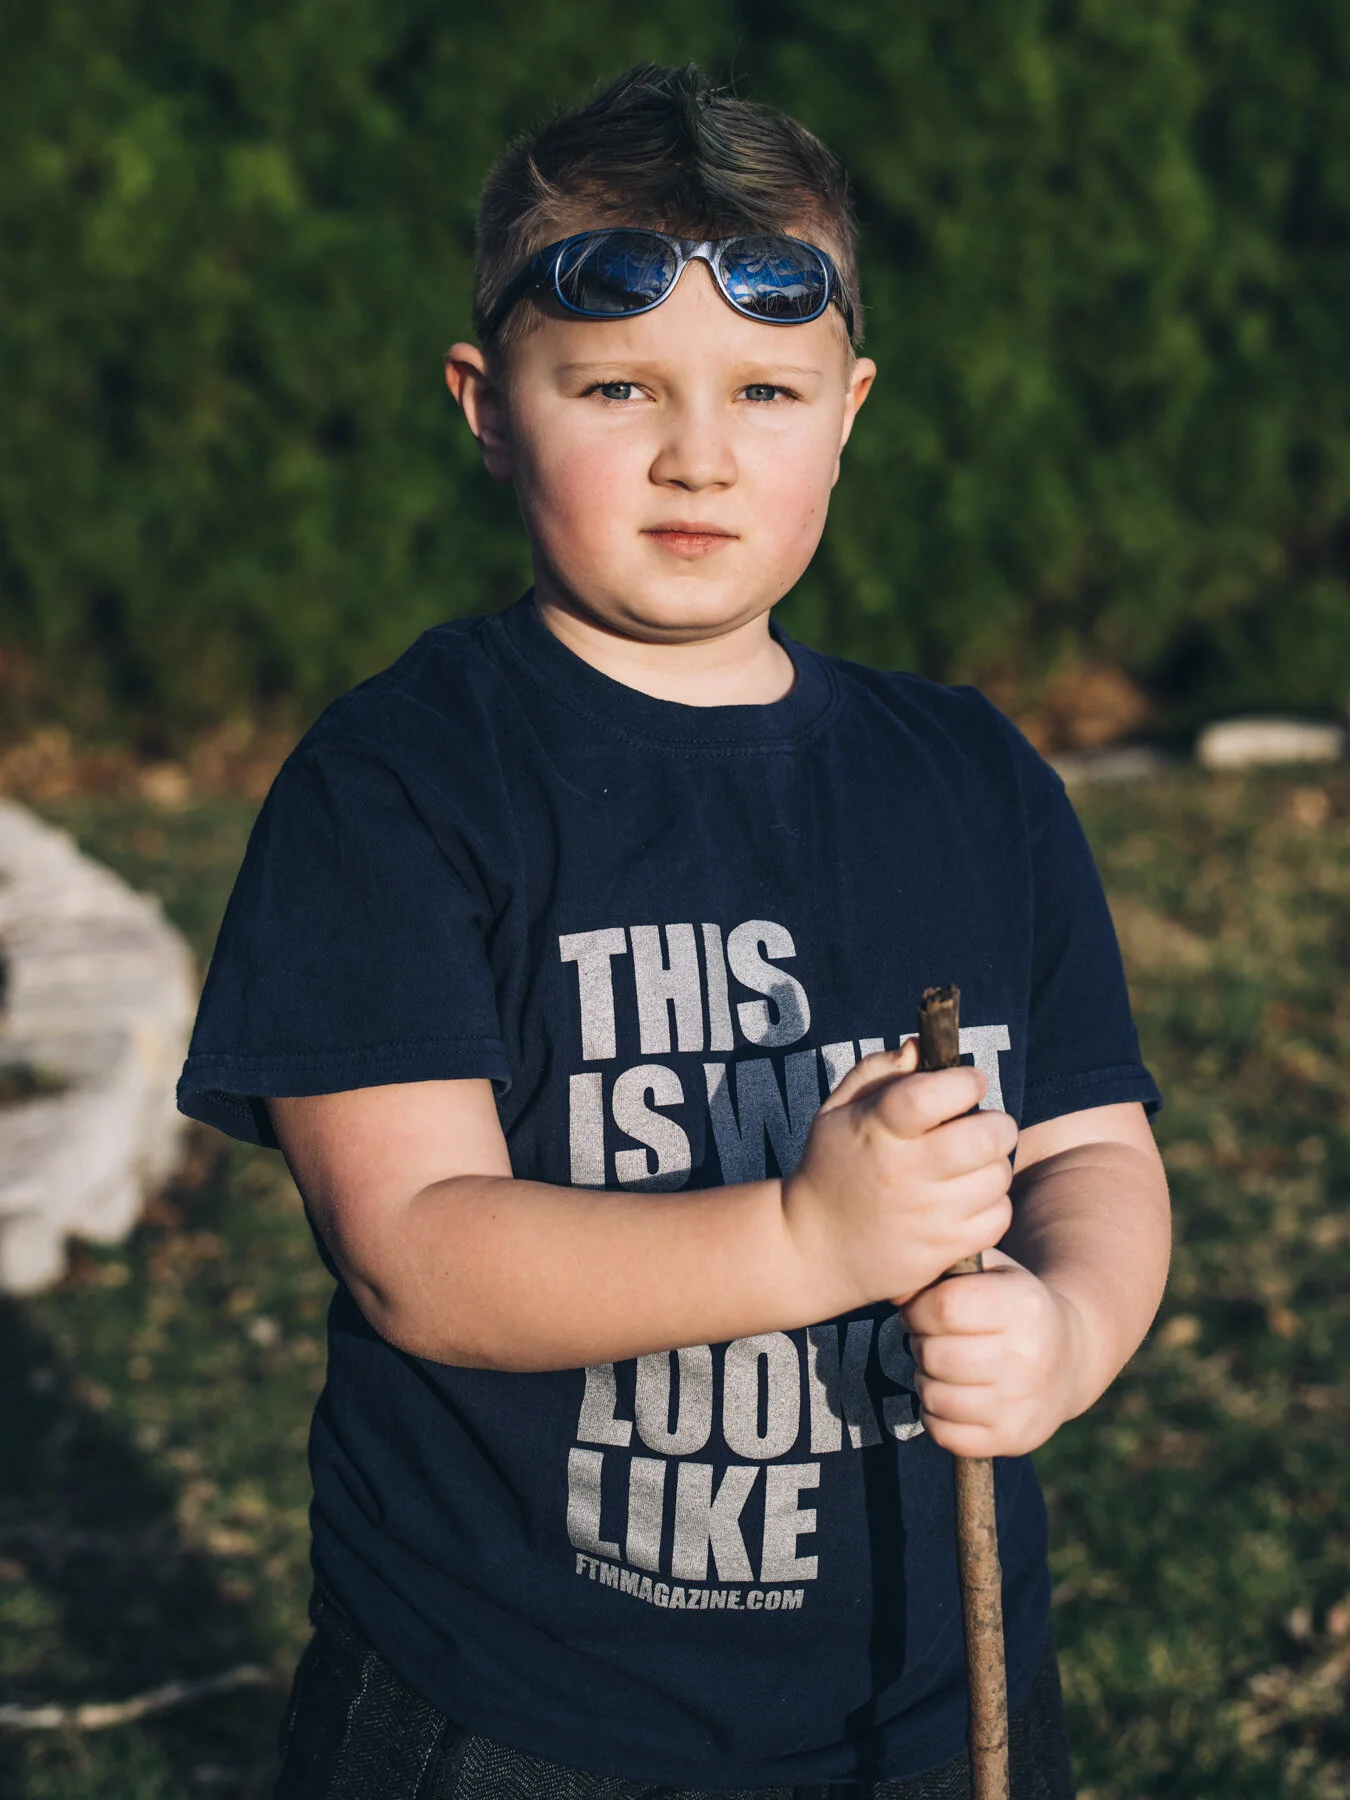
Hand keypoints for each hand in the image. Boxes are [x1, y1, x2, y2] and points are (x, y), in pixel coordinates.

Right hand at [782, 1040, 1016, 1316]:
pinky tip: (966, 1199)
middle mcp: (905, 1173)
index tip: (968, 1082)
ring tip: (968, 1165)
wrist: (815, 1251)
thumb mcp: (837, 1111)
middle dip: (996, 1123)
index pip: (937, 1094)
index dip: (967, 1080)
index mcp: (878, 1130)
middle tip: (981, 1125)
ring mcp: (927, 1216)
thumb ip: (877, 1071)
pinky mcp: (942, 1250)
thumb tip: (919, 1048)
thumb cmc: (832, 1168)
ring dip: (992, 1164)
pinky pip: (997, 1217)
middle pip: (986, 1137)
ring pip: (998, 1176)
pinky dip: (991, 1205)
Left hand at [901, 1250, 1086, 1456]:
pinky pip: (945, 1435)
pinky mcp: (1013, 1440)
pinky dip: (936, 1416)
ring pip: (934, 1397)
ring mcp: (1021, 1404)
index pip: (943, 1307)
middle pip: (934, 1355)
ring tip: (944, 1366)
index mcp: (1022, 1305)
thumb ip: (948, 1268)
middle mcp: (1027, 1357)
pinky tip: (952, 1396)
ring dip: (926, 1380)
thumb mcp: (994, 1270)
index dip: (917, 1308)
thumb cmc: (1015, 1305)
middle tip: (932, 1339)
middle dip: (920, 1344)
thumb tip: (897, 1290)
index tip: (920, 1310)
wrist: (1071, 1357)